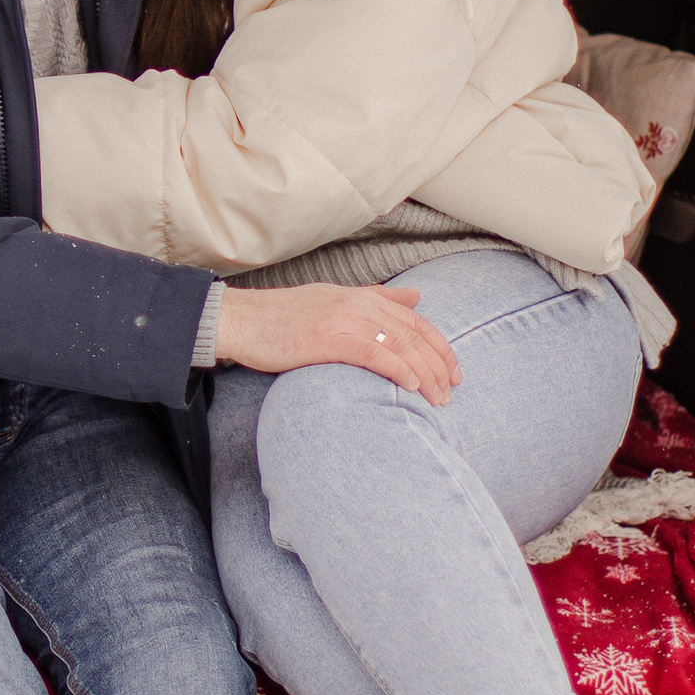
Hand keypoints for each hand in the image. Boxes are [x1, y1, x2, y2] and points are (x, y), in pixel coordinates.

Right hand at [213, 280, 459, 402]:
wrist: (240, 320)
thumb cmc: (282, 317)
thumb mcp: (333, 299)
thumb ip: (376, 298)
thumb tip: (415, 296)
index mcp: (361, 296)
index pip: (415, 320)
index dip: (440, 346)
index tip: (454, 370)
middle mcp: (357, 304)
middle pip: (414, 334)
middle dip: (439, 364)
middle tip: (452, 391)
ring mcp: (343, 320)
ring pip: (400, 345)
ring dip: (425, 374)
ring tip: (438, 398)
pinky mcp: (328, 339)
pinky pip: (373, 353)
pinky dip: (397, 369)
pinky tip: (411, 387)